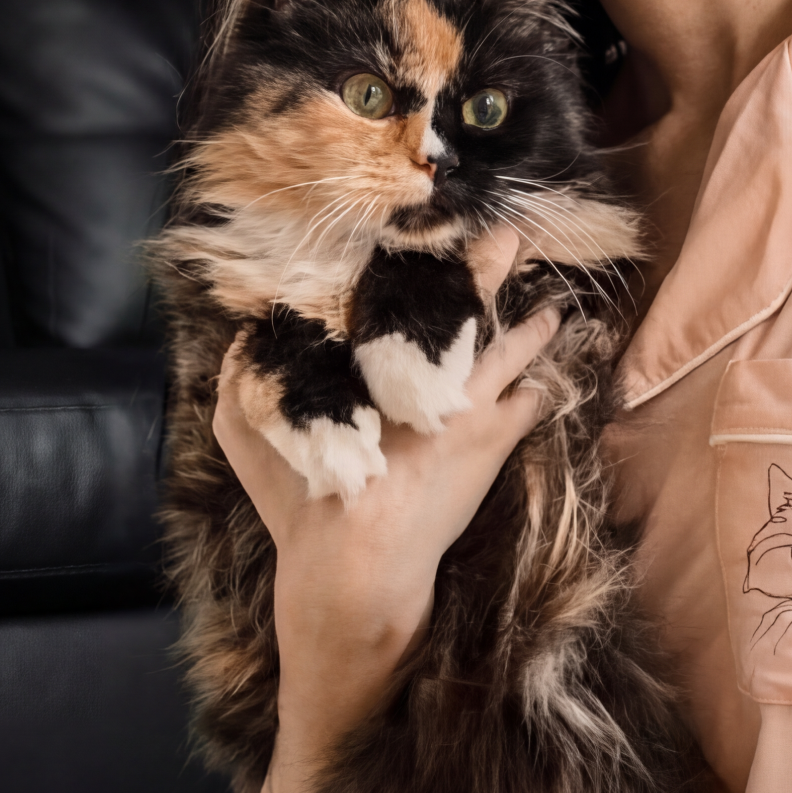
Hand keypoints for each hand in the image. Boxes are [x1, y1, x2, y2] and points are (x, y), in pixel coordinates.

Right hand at [212, 228, 557, 706]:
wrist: (356, 560)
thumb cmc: (300, 499)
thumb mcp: (246, 434)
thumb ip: (239, 379)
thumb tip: (241, 335)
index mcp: (367, 359)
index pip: (403, 294)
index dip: (426, 262)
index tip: (437, 232)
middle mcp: (423, 370)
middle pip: (467, 305)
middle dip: (490, 266)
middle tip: (512, 238)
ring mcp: (467, 403)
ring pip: (512, 349)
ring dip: (532, 328)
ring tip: (551, 311)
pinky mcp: (493, 441)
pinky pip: (532, 399)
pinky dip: (541, 382)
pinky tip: (552, 374)